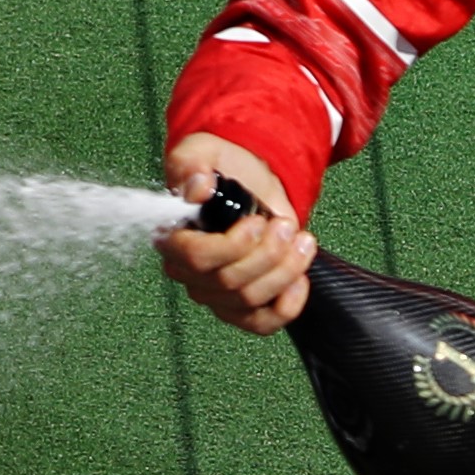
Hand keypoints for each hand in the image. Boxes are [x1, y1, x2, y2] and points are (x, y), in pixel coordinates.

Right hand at [153, 131, 310, 334]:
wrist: (252, 183)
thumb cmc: (223, 169)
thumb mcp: (203, 152)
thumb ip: (191, 165)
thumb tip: (197, 190)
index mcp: (172, 238)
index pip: (196, 258)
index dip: (234, 245)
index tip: (258, 221)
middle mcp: (188, 272)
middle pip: (229, 282)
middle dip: (269, 253)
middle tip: (286, 225)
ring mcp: (215, 293)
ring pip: (250, 300)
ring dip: (286, 269)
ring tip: (301, 240)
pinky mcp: (242, 306)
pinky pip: (262, 323)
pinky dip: (289, 304)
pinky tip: (300, 276)